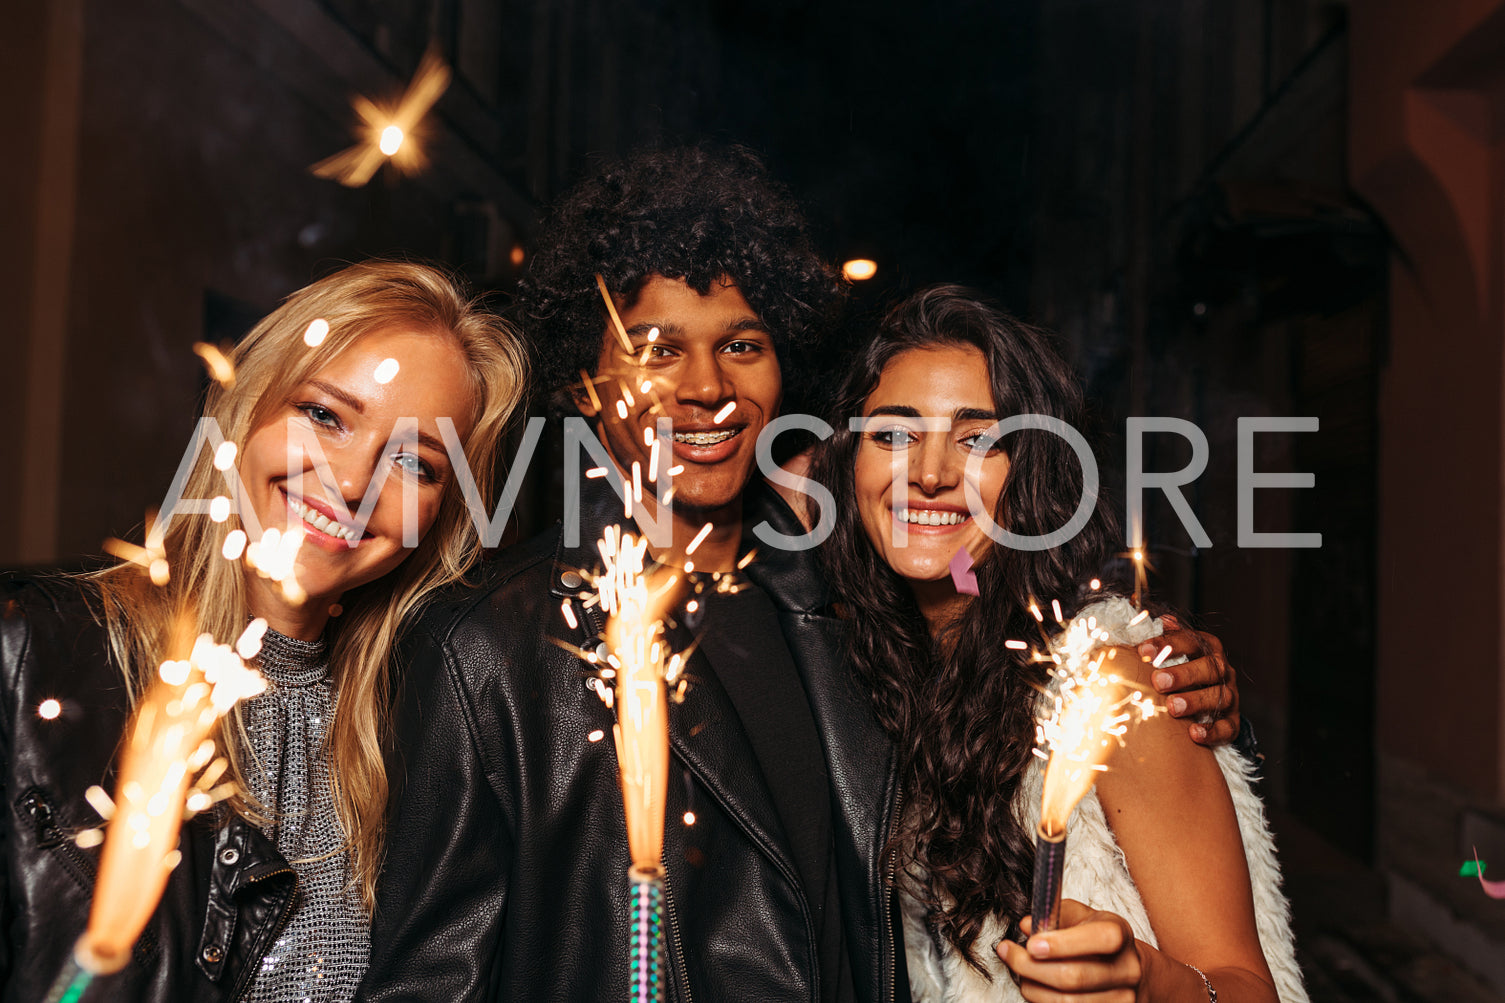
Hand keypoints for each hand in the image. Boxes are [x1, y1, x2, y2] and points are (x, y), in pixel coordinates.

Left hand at [998, 900, 1142, 1001]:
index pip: (1099, 939)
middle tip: (1008, 952)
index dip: (1063, 943)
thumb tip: (1027, 926)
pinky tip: (1035, 988)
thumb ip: (1054, 916)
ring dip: (1033, 988)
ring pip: (1068, 1002)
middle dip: (1031, 966)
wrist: (1128, 969)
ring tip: (1020, 972)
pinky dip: (1043, 1002)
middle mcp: (1126, 969)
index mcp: (1119, 935)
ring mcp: (1123, 998)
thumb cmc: (1096, 938)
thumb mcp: (1082, 916)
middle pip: (1074, 977)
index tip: (1032, 944)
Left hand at [1138, 615, 1239, 745]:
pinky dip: (1212, 731)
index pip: (1190, 641)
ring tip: (1172, 707)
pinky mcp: (1232, 721)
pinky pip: (1228, 726)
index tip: (1143, 650)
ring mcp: (1230, 696)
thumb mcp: (1173, 651)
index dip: (1168, 644)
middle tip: (1158, 681)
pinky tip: (1194, 733)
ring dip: (1195, 701)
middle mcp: (1222, 670)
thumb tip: (1149, 610)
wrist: (1209, 701)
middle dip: (1183, 674)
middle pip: (1210, 668)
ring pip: (1220, 696)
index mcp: (1206, 648)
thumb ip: (1162, 635)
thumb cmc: (1182, 670)